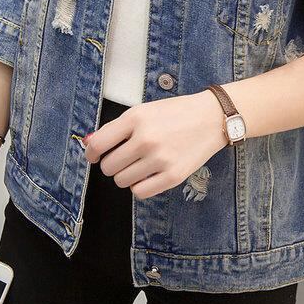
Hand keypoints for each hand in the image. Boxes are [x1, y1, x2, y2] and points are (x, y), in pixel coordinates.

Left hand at [83, 90, 226, 198]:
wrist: (212, 118)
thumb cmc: (175, 113)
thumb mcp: (144, 110)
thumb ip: (118, 128)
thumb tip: (91, 146)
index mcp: (136, 118)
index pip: (98, 144)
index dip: (91, 153)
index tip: (94, 156)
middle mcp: (146, 139)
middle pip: (109, 167)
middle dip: (112, 164)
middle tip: (124, 158)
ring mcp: (160, 159)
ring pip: (122, 181)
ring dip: (126, 176)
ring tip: (139, 165)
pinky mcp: (173, 176)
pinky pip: (140, 192)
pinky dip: (139, 186)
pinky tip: (148, 175)